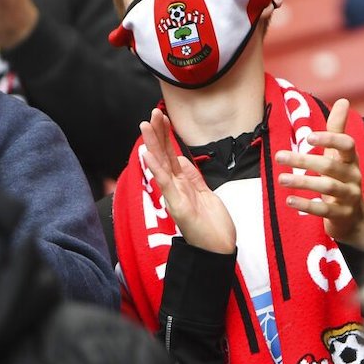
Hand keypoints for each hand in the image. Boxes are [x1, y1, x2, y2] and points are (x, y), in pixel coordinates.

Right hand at [140, 109, 235, 254]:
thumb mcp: (204, 194)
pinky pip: (166, 184)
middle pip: (164, 156)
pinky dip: (156, 168)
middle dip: (158, 134)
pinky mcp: (178, 206)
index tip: (161, 117)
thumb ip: (192, 177)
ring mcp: (175, 196)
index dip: (166, 135)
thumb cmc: (212, 225)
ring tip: (145, 126)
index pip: (171, 154)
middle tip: (151, 114)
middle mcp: (176, 188)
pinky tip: (148, 155)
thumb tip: (181, 160)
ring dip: (153, 144)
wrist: (218, 249)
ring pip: (161, 165)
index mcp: (183, 183)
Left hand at [275, 99, 363, 249]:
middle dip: (304, 160)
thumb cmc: (343, 178)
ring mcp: (349, 197)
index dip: (330, 139)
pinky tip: (289, 200)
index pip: (347, 145)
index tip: (308, 136)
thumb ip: (338, 129)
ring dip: (303, 182)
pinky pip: (324, 210)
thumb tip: (344, 100)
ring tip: (281, 179)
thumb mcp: (341, 154)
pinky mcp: (342, 215)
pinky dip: (306, 205)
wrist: (355, 217)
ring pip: (327, 187)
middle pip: (330, 166)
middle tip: (279, 156)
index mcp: (351, 159)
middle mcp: (353, 176)